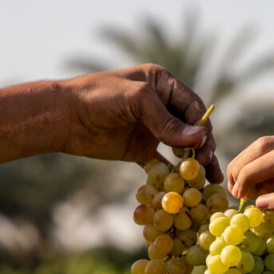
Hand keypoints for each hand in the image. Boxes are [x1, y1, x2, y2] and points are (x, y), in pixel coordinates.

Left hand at [63, 64, 222, 181]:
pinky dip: (173, 175)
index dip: (202, 128)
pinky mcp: (140, 150)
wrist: (64, 117)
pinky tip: (184, 188)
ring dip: (195, 164)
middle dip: (203, 148)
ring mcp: (151, 129)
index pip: (194, 108)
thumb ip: (167, 121)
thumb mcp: (137, 101)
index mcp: (164, 85)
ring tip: (209, 182)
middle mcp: (161, 106)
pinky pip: (163, 164)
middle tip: (209, 166)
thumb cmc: (99, 97)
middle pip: (191, 130)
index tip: (206, 147)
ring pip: (181, 148)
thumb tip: (200, 139)